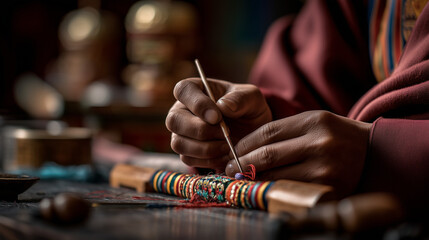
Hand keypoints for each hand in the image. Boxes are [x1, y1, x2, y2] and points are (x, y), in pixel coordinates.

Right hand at [166, 78, 271, 170]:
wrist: (253, 133)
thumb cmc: (248, 109)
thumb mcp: (252, 98)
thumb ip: (240, 98)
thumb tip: (223, 106)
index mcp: (195, 89)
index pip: (183, 90)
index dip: (197, 104)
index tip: (217, 116)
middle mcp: (181, 110)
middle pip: (174, 120)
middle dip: (201, 130)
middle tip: (225, 133)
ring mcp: (180, 133)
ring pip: (179, 143)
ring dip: (206, 148)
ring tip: (228, 145)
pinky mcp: (186, 152)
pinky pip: (188, 159)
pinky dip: (209, 160)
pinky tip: (225, 154)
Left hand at [225, 111, 371, 195]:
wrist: (375, 153)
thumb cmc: (336, 136)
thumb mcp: (314, 123)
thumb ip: (283, 132)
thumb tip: (245, 148)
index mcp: (314, 121)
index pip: (267, 132)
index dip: (243, 144)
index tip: (230, 151)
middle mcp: (320, 143)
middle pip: (267, 155)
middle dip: (242, 163)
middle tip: (228, 168)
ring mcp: (325, 168)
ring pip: (276, 176)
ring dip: (253, 179)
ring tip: (241, 179)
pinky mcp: (328, 189)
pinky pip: (291, 190)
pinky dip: (272, 190)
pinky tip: (262, 188)